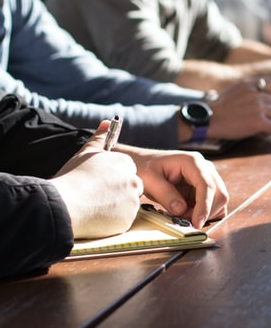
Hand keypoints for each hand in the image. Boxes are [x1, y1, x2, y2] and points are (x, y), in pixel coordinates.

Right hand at [50, 121, 142, 238]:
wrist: (64, 205)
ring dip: (116, 206)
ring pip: (128, 205)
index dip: (112, 178)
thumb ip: (99, 138)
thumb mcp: (85, 153)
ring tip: (94, 206)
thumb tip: (106, 122)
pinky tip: (96, 217)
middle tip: (97, 196)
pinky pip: (123, 220)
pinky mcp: (128, 220)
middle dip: (118, 192)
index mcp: (125, 163)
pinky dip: (113, 220)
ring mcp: (132, 202)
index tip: (99, 183)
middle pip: (131, 187)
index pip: (127, 170)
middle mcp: (133, 181)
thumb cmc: (72, 177)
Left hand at [116, 147, 228, 228]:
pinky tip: (189, 213)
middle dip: (205, 212)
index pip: (207, 185)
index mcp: (193, 162)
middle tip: (183, 220)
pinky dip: (205, 213)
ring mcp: (207, 177)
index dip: (204, 206)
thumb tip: (181, 210)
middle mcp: (205, 167)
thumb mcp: (149, 180)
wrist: (144, 163)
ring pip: (219, 201)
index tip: (197, 223)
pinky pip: (213, 204)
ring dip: (204, 213)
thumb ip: (165, 194)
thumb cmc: (146, 168)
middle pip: (219, 194)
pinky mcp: (205, 187)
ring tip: (182, 214)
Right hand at [207, 77, 270, 139]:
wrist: (209, 119)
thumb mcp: (234, 90)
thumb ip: (250, 89)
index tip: (265, 102)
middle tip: (262, 119)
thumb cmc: (220, 109)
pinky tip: (257, 133)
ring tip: (259, 126)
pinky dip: (266, 132)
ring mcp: (258, 107)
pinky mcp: (258, 121)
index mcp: (249, 83)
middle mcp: (256, 93)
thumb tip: (266, 98)